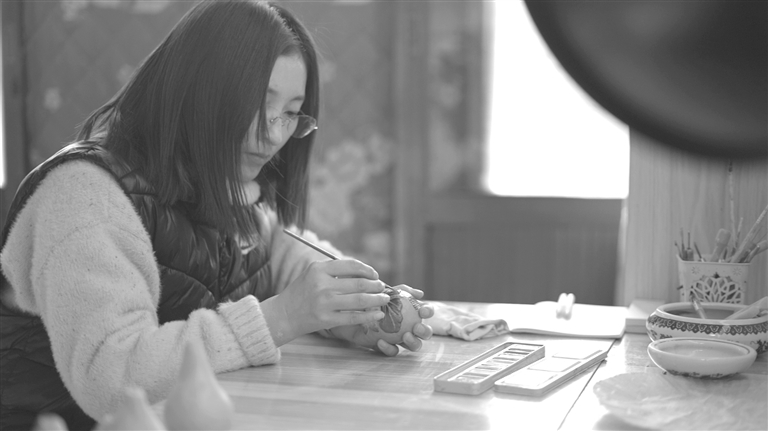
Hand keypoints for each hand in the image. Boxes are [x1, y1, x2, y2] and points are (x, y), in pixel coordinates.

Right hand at [271, 259, 390, 341]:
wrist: (284, 314)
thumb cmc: (303, 292)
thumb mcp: (314, 274)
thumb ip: (336, 272)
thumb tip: (367, 275)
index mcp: (319, 269)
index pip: (351, 265)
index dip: (367, 270)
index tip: (375, 275)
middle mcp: (322, 284)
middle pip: (358, 284)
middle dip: (376, 286)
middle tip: (383, 287)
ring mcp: (324, 303)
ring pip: (359, 300)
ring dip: (377, 299)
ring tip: (384, 299)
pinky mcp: (326, 319)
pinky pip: (353, 317)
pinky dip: (369, 315)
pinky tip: (378, 314)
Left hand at [328, 285, 433, 356]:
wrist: (350, 311)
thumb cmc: (371, 299)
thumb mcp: (386, 291)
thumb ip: (403, 290)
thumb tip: (420, 294)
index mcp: (412, 312)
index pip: (426, 312)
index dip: (428, 312)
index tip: (423, 310)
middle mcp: (409, 326)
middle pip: (425, 333)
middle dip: (425, 331)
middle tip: (416, 327)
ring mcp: (398, 338)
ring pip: (413, 345)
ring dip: (413, 342)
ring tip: (405, 336)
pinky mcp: (386, 347)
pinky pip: (392, 351)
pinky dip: (389, 348)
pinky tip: (381, 342)